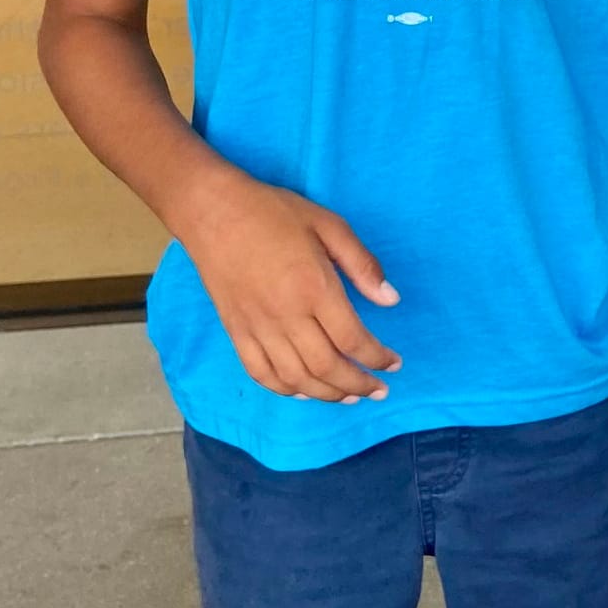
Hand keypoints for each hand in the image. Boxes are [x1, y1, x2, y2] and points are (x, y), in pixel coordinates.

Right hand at [179, 170, 401, 403]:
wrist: (213, 211)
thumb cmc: (274, 213)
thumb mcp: (329, 224)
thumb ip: (362, 264)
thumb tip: (391, 300)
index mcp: (314, 288)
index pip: (352, 339)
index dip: (377, 358)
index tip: (394, 363)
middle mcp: (286, 315)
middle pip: (327, 367)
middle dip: (358, 385)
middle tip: (379, 390)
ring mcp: (257, 327)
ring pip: (295, 378)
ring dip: (326, 394)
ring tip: (349, 396)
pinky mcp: (235, 331)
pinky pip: (260, 373)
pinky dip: (284, 390)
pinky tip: (303, 392)